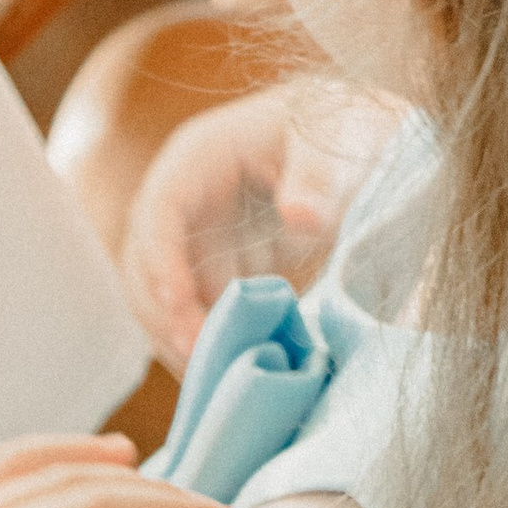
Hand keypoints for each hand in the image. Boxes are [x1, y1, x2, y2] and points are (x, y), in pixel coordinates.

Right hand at [121, 84, 388, 367]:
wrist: (361, 143)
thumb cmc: (344, 129)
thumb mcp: (337, 145)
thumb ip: (319, 178)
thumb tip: (299, 215)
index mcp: (199, 156)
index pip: (161, 210)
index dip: (162, 259)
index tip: (181, 305)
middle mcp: (184, 198)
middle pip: (146, 262)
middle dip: (165, 313)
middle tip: (200, 360)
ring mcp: (196, 235)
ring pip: (163, 295)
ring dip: (180, 336)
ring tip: (212, 379)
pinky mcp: (216, 266)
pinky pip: (195, 309)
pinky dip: (206, 340)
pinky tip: (227, 374)